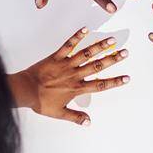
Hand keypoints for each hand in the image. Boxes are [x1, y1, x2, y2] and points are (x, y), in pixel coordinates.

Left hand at [10, 29, 128, 124]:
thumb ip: (75, 117)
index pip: (100, 85)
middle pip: (97, 66)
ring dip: (99, 46)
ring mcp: (66, 64)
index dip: (115, 82)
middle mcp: (74, 75)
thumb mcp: (59, 113)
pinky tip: (85, 30)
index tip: (126, 77)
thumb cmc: (40, 102)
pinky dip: (76, 37)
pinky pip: (68, 45)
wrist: (25, 90)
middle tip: (125, 52)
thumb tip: (89, 122)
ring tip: (111, 40)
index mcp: (76, 88)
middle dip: (112, 59)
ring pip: (86, 54)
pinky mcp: (56, 57)